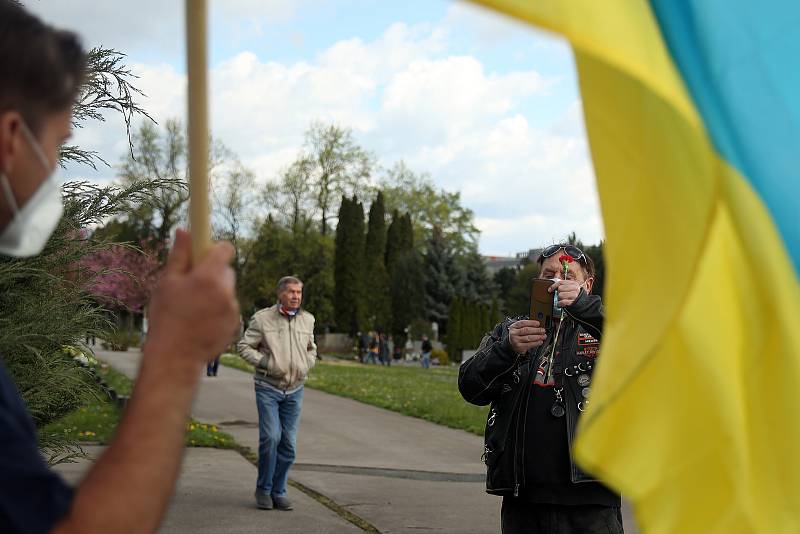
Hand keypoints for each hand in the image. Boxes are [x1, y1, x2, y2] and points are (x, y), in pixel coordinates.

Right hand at [145, 229, 240, 367]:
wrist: (175, 357)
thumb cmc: (166, 317)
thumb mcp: (167, 283)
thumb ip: (179, 255)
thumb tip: (184, 231)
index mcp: (209, 276)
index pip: (226, 249)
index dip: (215, 248)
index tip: (204, 253)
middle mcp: (226, 290)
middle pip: (226, 270)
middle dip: (212, 273)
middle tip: (192, 285)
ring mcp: (233, 308)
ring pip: (227, 290)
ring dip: (215, 293)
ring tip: (194, 307)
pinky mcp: (235, 323)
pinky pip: (228, 307)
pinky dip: (219, 310)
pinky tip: (201, 321)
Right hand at [508, 320, 545, 353]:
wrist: (511, 344)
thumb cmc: (517, 335)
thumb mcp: (519, 328)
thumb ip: (527, 326)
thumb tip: (538, 325)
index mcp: (513, 327)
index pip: (522, 323)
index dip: (531, 323)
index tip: (538, 323)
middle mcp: (514, 333)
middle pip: (526, 330)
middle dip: (536, 330)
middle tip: (543, 330)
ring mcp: (516, 341)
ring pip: (528, 338)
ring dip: (538, 337)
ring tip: (543, 336)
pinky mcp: (519, 347)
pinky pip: (529, 345)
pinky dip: (536, 343)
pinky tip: (540, 341)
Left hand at [548, 279, 582, 307]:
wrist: (583, 304)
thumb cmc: (575, 295)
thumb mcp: (571, 288)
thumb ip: (564, 285)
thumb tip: (553, 283)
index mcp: (573, 283)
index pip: (561, 282)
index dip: (553, 286)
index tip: (550, 289)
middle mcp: (575, 289)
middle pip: (560, 289)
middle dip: (558, 293)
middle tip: (561, 295)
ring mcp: (574, 295)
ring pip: (560, 295)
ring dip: (559, 299)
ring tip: (563, 299)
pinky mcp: (572, 302)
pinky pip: (562, 302)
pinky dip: (560, 304)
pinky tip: (562, 303)